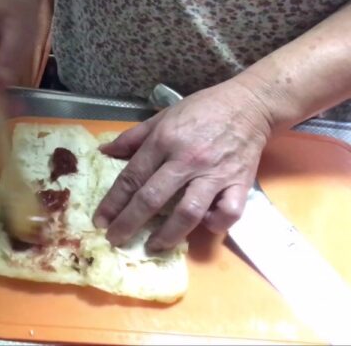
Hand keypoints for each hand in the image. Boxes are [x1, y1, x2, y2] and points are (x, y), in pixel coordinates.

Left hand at [93, 80, 273, 250]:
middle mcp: (187, 160)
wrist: (249, 104)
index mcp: (164, 141)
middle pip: (152, 199)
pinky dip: (216, 224)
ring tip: (153, 246)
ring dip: (168, 234)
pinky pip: (229, 213)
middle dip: (129, 223)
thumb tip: (104, 151)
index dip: (113, 203)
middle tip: (115, 239)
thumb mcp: (162, 116)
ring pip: (188, 212)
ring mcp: (215, 174)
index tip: (100, 221)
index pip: (132, 177)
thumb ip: (133, 137)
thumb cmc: (202, 109)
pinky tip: (204, 226)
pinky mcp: (240, 183)